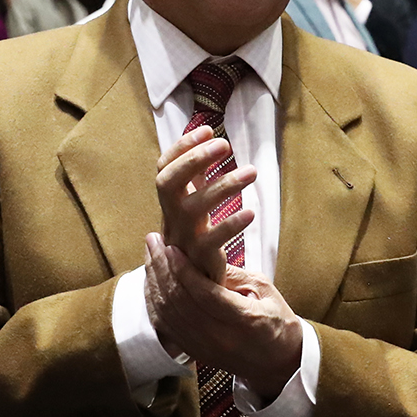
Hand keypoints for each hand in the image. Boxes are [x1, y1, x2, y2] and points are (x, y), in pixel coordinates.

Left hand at [142, 232, 304, 397]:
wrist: (279, 362)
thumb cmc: (277, 320)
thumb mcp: (265, 289)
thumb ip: (233, 274)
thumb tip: (202, 254)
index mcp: (244, 320)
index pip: (204, 294)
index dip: (184, 269)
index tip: (171, 247)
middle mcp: (220, 338)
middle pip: (180, 302)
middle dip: (162, 268)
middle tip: (153, 241)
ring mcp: (204, 348)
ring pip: (168, 314)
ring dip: (154, 282)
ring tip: (150, 255)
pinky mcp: (194, 352)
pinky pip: (166, 327)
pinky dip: (154, 303)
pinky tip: (151, 282)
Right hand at [155, 125, 256, 281]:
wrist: (194, 286)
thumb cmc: (197, 236)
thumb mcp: (194, 204)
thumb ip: (198, 176)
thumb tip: (209, 139)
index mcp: (169, 202)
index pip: (164, 168)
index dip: (182, 147)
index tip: (208, 130)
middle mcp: (171, 217)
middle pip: (168, 183)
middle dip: (194, 159)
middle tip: (225, 145)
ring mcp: (183, 239)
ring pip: (194, 208)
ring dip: (224, 186)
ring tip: (252, 172)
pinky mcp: (200, 259)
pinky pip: (212, 240)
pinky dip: (231, 224)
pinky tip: (251, 211)